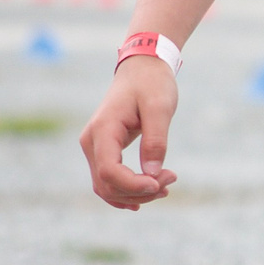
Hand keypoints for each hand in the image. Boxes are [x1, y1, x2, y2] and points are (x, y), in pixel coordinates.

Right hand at [80, 59, 179, 210]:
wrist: (142, 70)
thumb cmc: (152, 85)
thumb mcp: (160, 108)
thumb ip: (155, 140)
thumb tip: (153, 174)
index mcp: (103, 130)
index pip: (109, 172)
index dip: (135, 185)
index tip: (163, 182)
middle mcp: (92, 142)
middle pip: (107, 184)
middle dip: (140, 191)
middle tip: (171, 179)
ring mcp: (95, 147)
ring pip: (106, 186)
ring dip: (135, 194)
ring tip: (165, 187)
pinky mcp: (103, 150)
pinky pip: (108, 179)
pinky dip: (126, 191)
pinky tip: (146, 195)